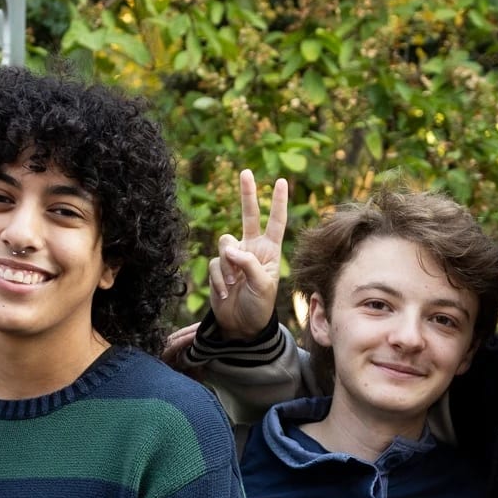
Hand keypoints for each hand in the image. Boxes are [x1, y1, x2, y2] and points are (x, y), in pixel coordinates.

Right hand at [206, 170, 288, 340]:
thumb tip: (229, 248)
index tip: (282, 181)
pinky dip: (220, 280)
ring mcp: (234, 256)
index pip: (276, 222)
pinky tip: (226, 293)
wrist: (241, 325)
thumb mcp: (263, 286)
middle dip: (247, 194)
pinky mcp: (219, 267)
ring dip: (229, 265)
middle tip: (247, 172)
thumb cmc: (260, 306)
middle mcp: (252, 248)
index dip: (278, 202)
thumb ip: (249, 264)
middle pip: (249, 215)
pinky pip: (215, 264)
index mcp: (270, 251)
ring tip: (235, 285)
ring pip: (225, 242)